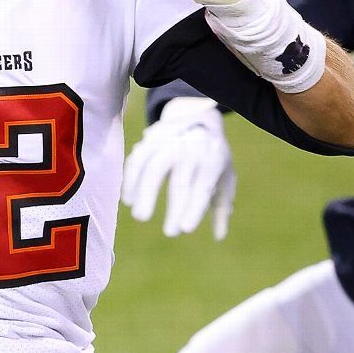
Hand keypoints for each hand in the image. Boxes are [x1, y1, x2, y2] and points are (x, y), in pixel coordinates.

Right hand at [123, 97, 235, 239]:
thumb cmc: (212, 156)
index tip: (185, 229)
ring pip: (153, 166)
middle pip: (179, 180)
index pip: (202, 186)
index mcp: (212, 159)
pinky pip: (137, 158)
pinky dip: (130, 179)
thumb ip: (222, 205)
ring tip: (141, 216)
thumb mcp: (225, 176)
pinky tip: (128, 198)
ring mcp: (169, 141)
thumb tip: (219, 236)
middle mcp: (191, 148)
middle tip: (170, 233)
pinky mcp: (150, 139)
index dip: (194, 208)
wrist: (198, 116)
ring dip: (145, 192)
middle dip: (174, 207)